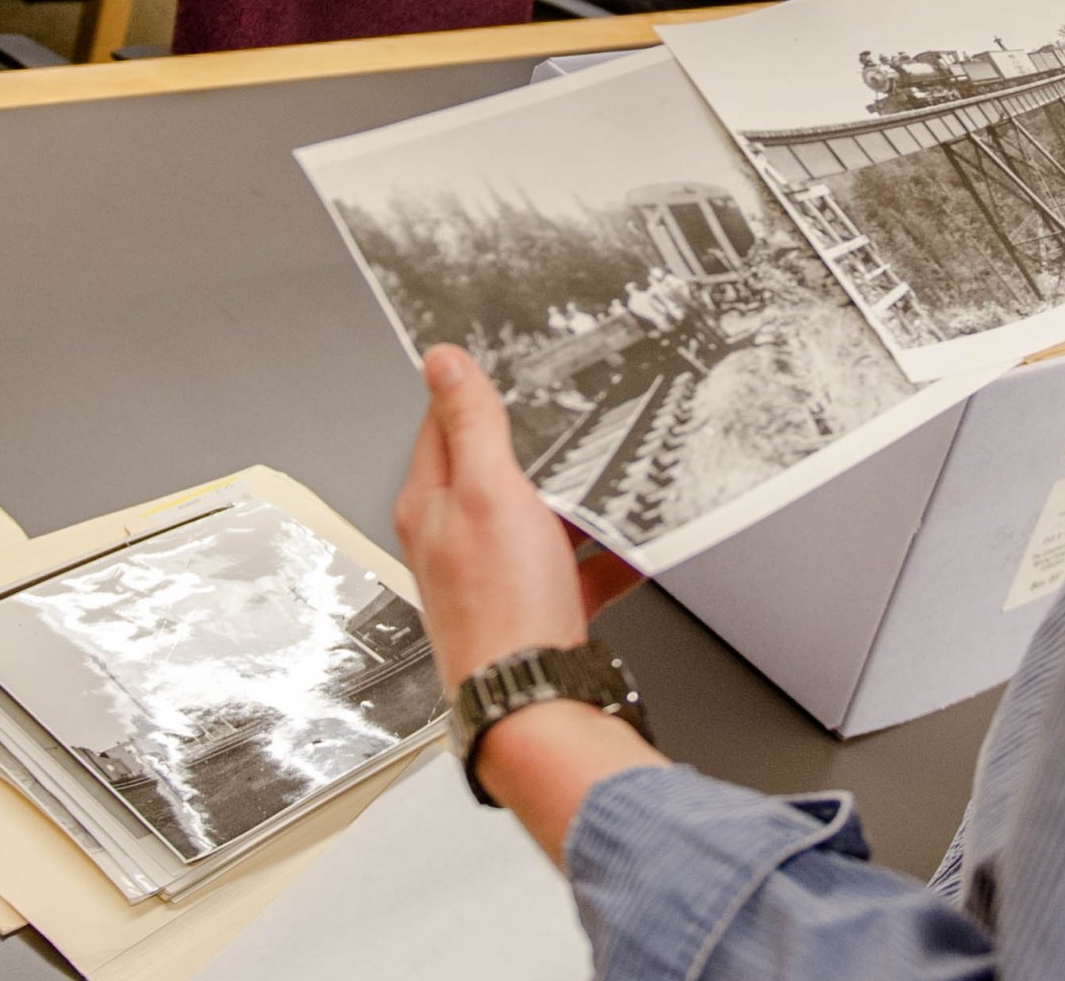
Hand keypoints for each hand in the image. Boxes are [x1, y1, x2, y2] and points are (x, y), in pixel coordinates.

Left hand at [393, 345, 644, 686]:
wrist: (536, 701)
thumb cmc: (502, 608)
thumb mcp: (488, 491)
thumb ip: (470, 424)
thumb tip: (442, 363)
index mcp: (431, 505)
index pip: (442, 425)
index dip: (473, 390)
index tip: (508, 364)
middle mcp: (455, 541)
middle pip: (497, 472)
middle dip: (541, 448)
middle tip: (576, 420)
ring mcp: (496, 577)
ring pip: (541, 520)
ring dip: (579, 504)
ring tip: (613, 484)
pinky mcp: (536, 609)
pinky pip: (577, 570)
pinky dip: (606, 558)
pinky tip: (632, 549)